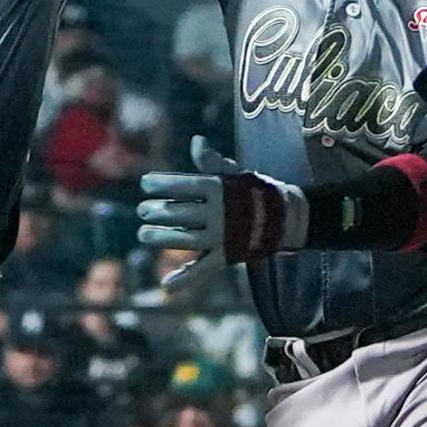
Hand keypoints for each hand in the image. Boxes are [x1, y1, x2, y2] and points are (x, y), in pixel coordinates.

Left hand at [139, 135, 307, 278]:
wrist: (283, 217)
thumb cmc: (251, 191)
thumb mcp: (233, 173)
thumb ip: (211, 162)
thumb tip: (196, 142)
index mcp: (219, 189)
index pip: (184, 185)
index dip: (162, 184)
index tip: (145, 184)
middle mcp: (219, 213)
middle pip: (181, 213)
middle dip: (158, 211)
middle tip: (142, 211)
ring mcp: (222, 237)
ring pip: (186, 239)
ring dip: (162, 238)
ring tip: (143, 234)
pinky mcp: (226, 256)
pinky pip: (203, 270)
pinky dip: (185, 279)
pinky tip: (166, 285)